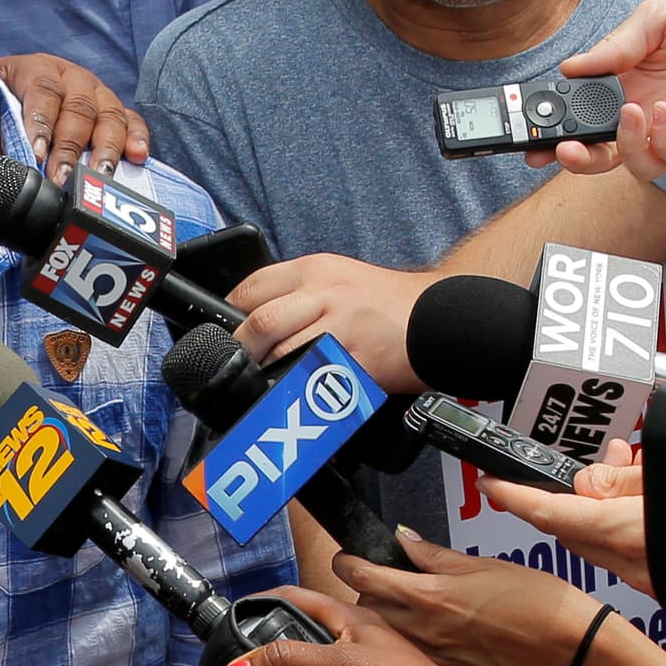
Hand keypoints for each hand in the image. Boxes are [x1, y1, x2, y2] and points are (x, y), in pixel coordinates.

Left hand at [0, 52, 149, 172]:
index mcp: (35, 69)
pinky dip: (137, 137)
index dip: (41, 121)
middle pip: (78, 107)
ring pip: (109, 115)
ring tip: (99, 175)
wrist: (14, 92)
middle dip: (70, 146)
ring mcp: (97, 92)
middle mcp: (71, 76)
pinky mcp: (116, 111)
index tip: (36, 154)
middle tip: (61, 179)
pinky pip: (132, 121)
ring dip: (105, 148)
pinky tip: (137, 156)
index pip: (43, 90)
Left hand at [228, 251, 432, 392]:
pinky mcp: (356, 363)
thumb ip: (300, 293)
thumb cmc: (388, 304)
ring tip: (261, 383)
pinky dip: (297, 391)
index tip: (224, 330)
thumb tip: (254, 317)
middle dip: (241, 348)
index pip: (255, 285)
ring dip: (265, 374)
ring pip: (282, 353)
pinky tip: (294, 395)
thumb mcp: (341, 278)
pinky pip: (314, 381)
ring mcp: (342, 329)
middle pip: (262, 321)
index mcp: (317, 270)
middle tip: (238, 363)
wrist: (441, 318)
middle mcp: (327, 294)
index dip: (231, 312)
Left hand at [334, 532, 604, 665]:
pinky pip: (414, 655)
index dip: (348, 563)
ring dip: (387, 619)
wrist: (568, 647)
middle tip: (381, 579)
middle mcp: (422, 631)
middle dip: (367, 592)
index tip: (346, 558)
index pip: (365, 577)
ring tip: (408, 606)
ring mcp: (433, 657)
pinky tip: (430, 633)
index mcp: (428, 596)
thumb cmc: (535, 602)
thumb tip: (405, 540)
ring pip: (388, 634)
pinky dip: (411, 642)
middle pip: (368, 609)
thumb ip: (436, 556)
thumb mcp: (483, 565)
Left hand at [485, 463, 651, 596]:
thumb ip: (619, 477)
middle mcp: (631, 565)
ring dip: (598, 512)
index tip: (490, 484)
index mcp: (624, 532)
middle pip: (570, 532)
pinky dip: (621, 530)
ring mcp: (647, 580)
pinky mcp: (662, 586)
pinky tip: (641, 508)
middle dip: (566, 497)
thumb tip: (587, 481)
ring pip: (598, 544)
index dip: (512, 496)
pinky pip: (624, 554)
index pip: (547, 513)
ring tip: (628, 476)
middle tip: (591, 465)